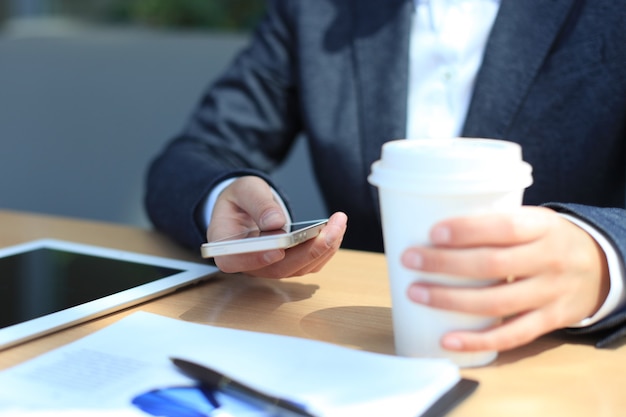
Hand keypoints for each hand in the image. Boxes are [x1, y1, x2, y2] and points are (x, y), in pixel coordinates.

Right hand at [207, 176, 346, 277]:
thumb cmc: (241, 199)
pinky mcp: (289, 265)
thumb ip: (257, 203)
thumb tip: (276, 222)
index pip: (234, 261)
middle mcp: (249, 263)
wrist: (246, 206)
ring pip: (298, 268)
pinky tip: (336, 228)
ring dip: (323, 248)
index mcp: (226, 246)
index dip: (255, 259)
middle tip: (331, 229)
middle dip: (308, 250)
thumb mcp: (245, 190)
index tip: (277, 249)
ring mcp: (270, 267)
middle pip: (277, 268)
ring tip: (339, 222)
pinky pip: (309, 264)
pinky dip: (326, 248)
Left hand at [401, 206, 609, 352]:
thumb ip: (495, 223)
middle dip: (445, 263)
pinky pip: (511, 335)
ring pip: (497, 302)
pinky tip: (447, 340)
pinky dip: (477, 340)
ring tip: (415, 293)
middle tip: (409, 259)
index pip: (505, 227)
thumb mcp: (532, 220)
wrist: (599, 267)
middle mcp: (549, 260)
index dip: (468, 231)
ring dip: (450, 300)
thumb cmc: (546, 239)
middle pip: (493, 265)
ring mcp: (551, 293)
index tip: (432, 233)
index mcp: (543, 227)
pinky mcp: (549, 321)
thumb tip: (428, 223)